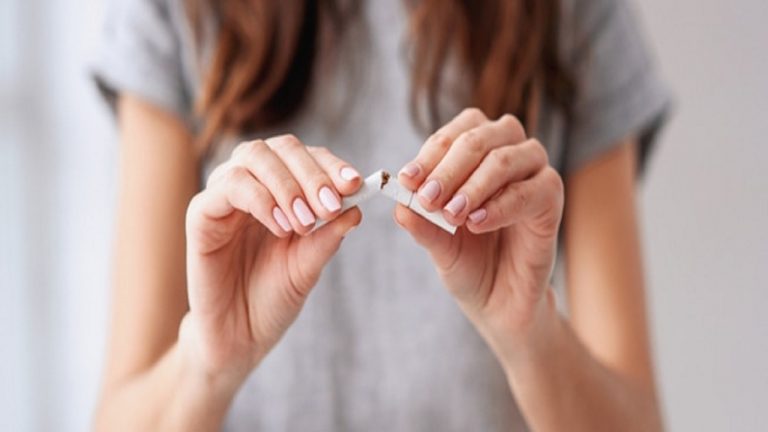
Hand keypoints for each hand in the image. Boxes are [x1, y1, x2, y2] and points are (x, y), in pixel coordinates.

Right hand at [182, 135, 362, 382]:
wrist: (241, 336)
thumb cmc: (275, 297)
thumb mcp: (310, 265)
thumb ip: (329, 235)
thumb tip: (357, 207)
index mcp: (282, 189)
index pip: (308, 157)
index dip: (332, 165)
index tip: (356, 184)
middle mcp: (253, 183)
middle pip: (282, 148)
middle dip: (313, 174)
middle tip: (330, 206)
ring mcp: (225, 195)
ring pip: (254, 156)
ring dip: (287, 185)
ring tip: (305, 222)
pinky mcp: (201, 213)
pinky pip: (229, 186)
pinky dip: (260, 199)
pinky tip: (281, 227)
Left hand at [395, 108, 563, 360]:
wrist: (499, 302)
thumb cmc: (468, 261)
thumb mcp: (437, 244)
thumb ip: (421, 223)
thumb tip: (399, 205)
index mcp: (477, 151)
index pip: (455, 133)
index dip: (430, 155)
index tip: (407, 181)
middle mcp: (508, 152)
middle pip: (479, 138)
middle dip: (448, 168)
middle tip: (428, 198)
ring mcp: (533, 174)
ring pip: (505, 159)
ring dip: (474, 185)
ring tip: (452, 214)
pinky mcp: (551, 200)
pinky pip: (531, 191)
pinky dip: (500, 205)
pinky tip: (477, 224)